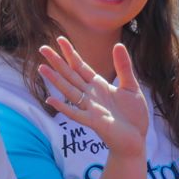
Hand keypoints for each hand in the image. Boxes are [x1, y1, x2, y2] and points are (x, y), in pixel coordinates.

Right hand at [37, 39, 148, 161]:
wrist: (136, 139)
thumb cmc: (133, 115)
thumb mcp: (131, 86)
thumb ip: (124, 67)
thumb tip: (118, 44)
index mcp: (99, 85)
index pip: (81, 66)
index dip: (71, 53)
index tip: (60, 39)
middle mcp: (91, 95)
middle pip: (70, 75)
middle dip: (57, 62)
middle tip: (42, 48)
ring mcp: (90, 108)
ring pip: (69, 90)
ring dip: (55, 80)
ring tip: (42, 67)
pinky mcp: (93, 122)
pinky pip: (75, 113)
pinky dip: (63, 107)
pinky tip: (51, 99)